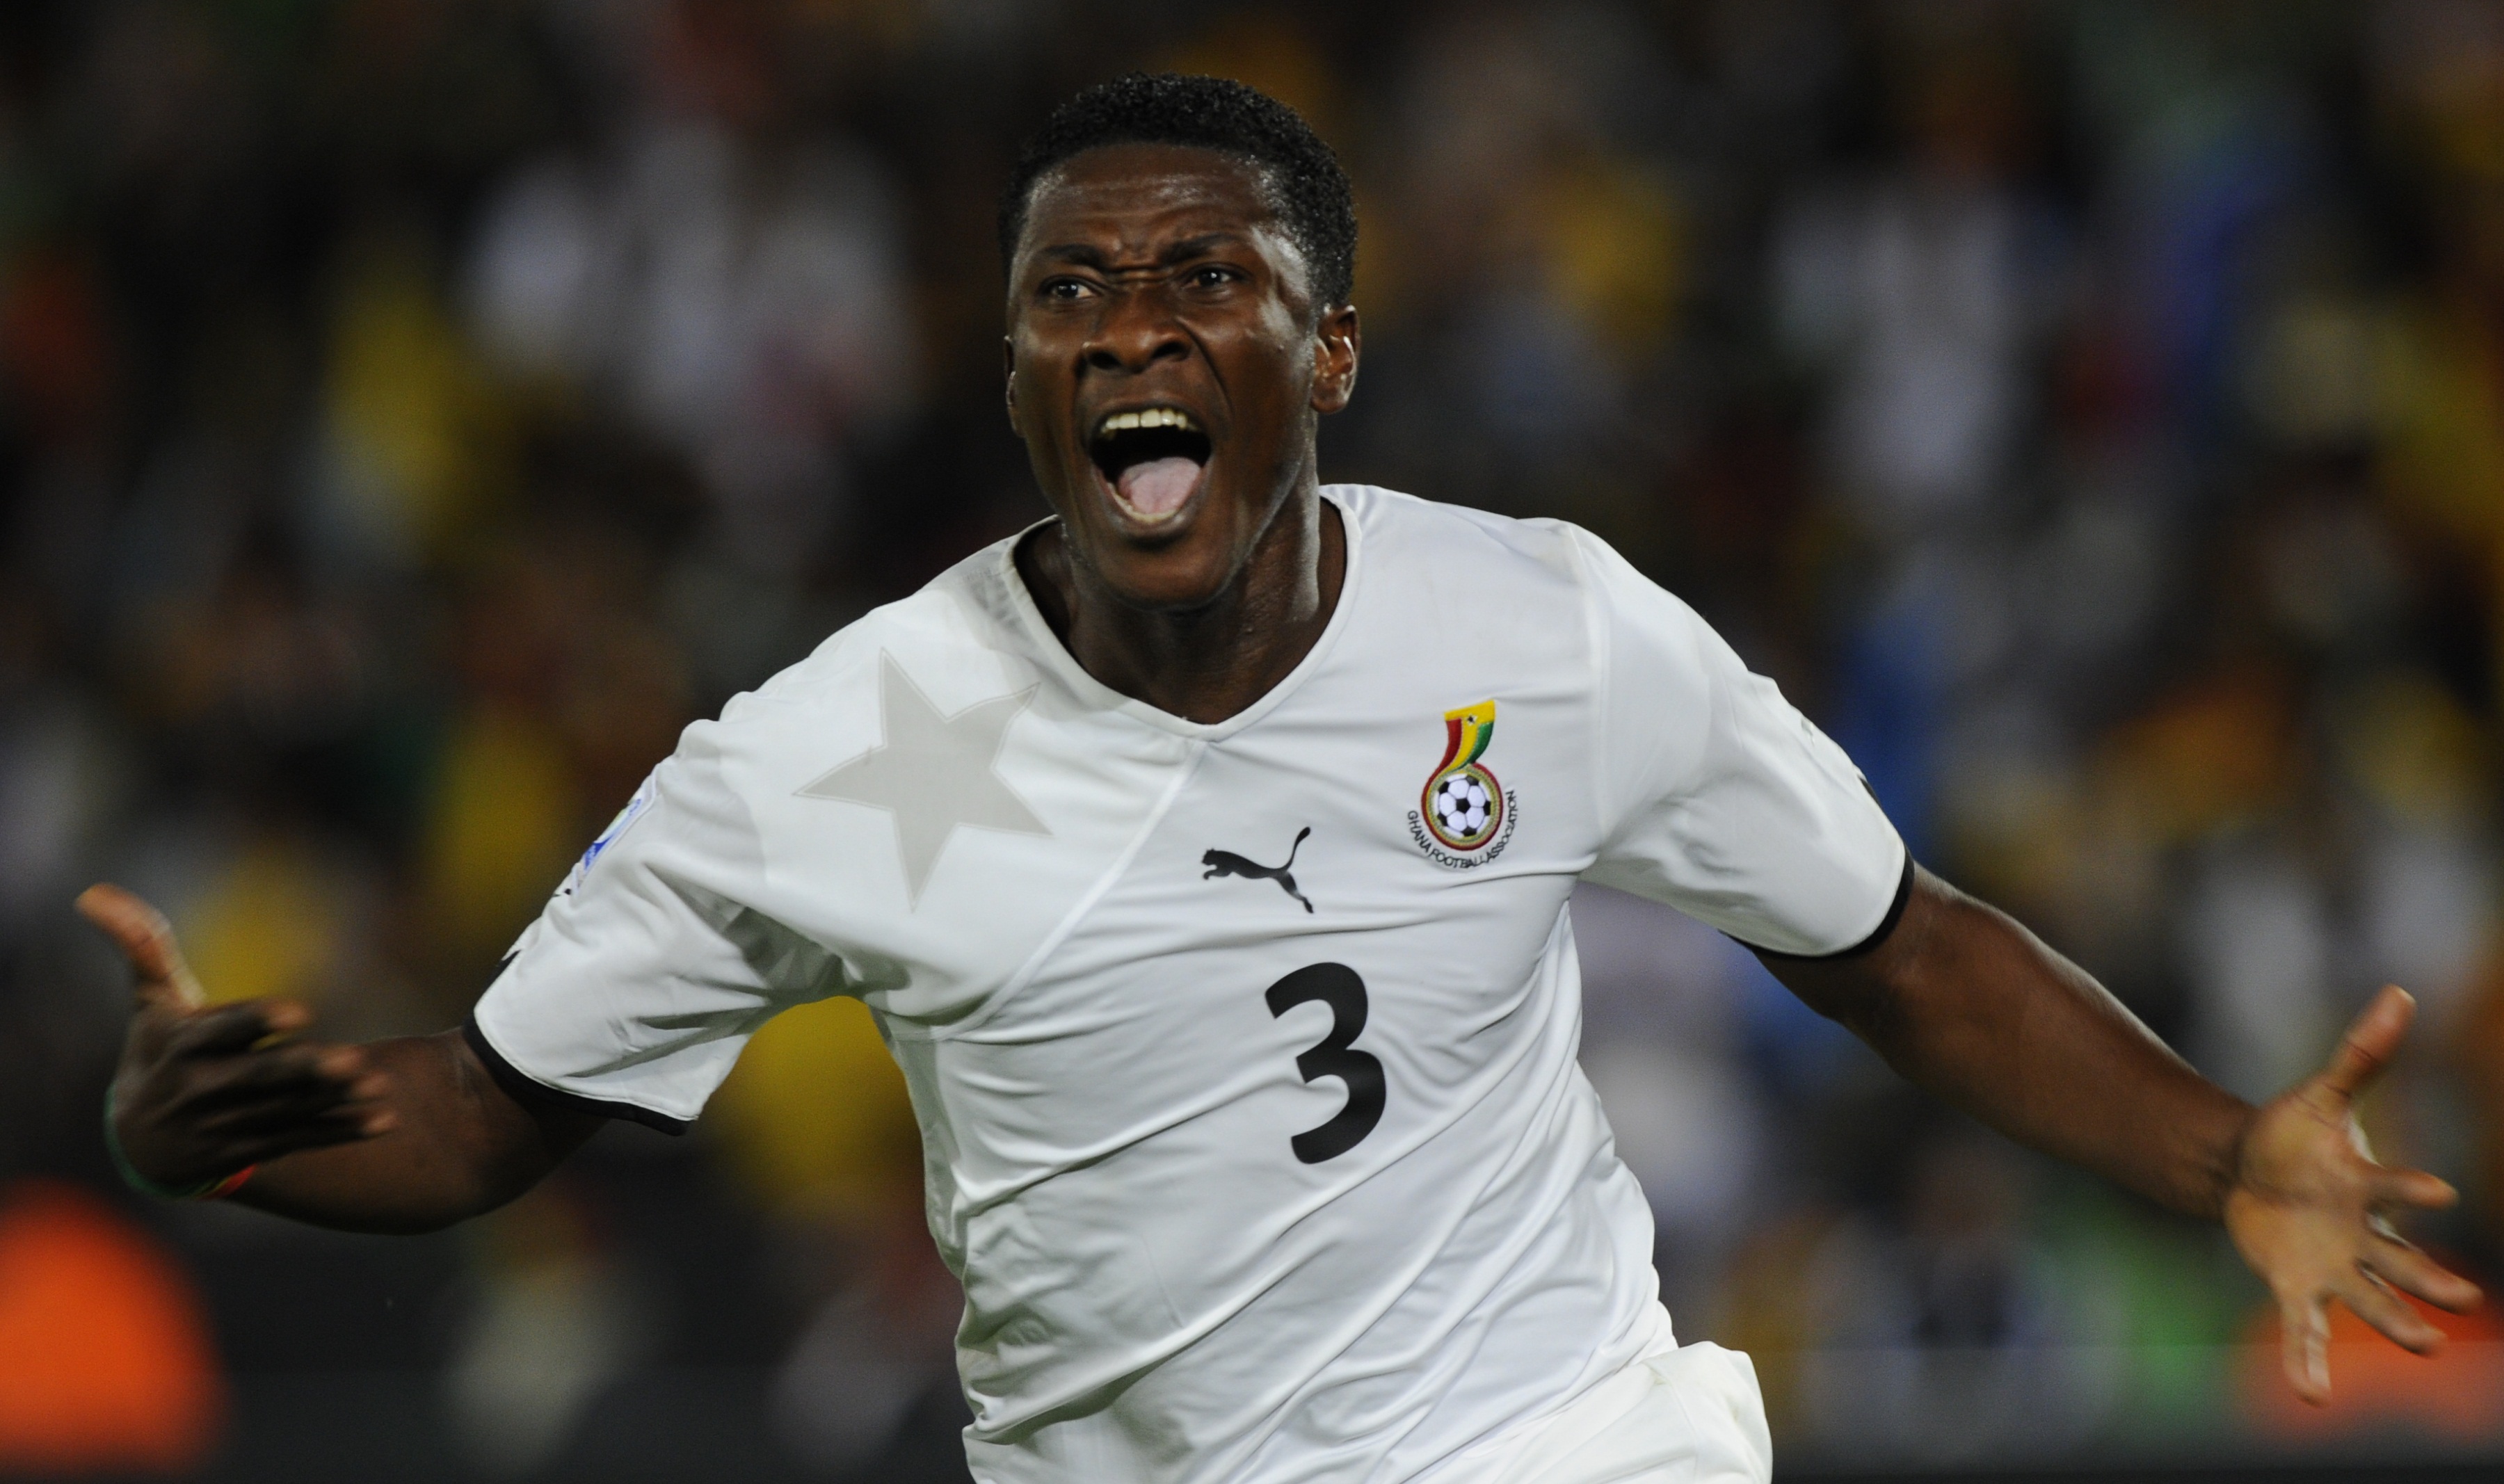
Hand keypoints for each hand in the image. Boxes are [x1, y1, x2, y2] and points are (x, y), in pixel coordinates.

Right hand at [81, 882, 395, 1191]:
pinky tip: (383, 1121)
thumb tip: (92, 893)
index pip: (219, 1032)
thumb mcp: (150, 1002)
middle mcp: (203, 1089)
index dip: (254, 1022)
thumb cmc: (155, 1051)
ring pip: (286, 1111)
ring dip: (334, 1100)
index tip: (296, 1011)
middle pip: (259, 1079)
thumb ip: (142, 947)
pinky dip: (340, 1131)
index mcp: (182, 1047)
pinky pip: (299, 1140)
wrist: (140, 1141)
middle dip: (303, 1071)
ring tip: (378, 1086)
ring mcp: (227, 1124)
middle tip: (350, 1060)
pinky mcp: (250, 1149)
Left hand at [2223, 985, 2481, 1403]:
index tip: (2440, 1192)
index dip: (2411, 1190)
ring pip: (2370, 1302)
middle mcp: (2362, 1236)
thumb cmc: (2295, 1132)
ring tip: (2426, 1348)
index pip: (2393, 1190)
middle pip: (2401, 1262)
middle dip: (2430, 1281)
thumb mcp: (2321, 1093)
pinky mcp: (2296, 1289)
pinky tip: (2312, 1395)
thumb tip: (2399, 995)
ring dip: (2394, 1324)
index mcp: (2366, 1188)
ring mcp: (2333, 1267)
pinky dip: (2308, 1361)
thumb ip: (2360, 1055)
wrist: (2248, 1168)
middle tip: (2461, 1301)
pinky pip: (2304, 1330)